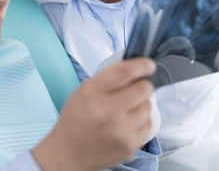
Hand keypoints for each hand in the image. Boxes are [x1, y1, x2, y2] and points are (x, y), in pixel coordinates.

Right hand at [33, 58, 155, 170]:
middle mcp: (108, 111)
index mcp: (93, 93)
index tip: (149, 65)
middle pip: (143, 89)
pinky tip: (127, 124)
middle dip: (142, 86)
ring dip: (141, 105)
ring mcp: (121, 130)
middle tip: (135, 90)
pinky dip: (140, 122)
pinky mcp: (130, 146)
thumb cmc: (76, 118)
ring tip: (127, 110)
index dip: (142, 66)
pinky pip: (147, 125)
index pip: (124, 73)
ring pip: (147, 107)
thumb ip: (107, 78)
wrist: (69, 152)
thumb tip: (136, 69)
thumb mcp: (83, 91)